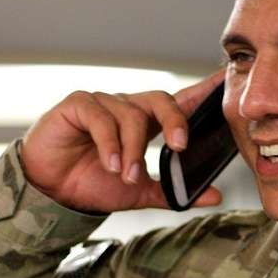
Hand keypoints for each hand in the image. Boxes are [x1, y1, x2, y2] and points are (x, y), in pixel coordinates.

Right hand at [20, 72, 225, 212]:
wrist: (51, 193)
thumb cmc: (93, 184)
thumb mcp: (140, 193)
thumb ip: (175, 193)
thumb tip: (216, 196)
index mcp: (146, 123)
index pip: (180, 102)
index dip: (203, 91)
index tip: (226, 82)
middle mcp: (127, 108)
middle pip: (161, 99)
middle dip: (175, 120)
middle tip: (180, 145)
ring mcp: (102, 103)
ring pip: (130, 115)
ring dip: (133, 149)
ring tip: (127, 175)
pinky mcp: (77, 105)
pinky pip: (101, 117)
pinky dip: (110, 143)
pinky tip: (110, 165)